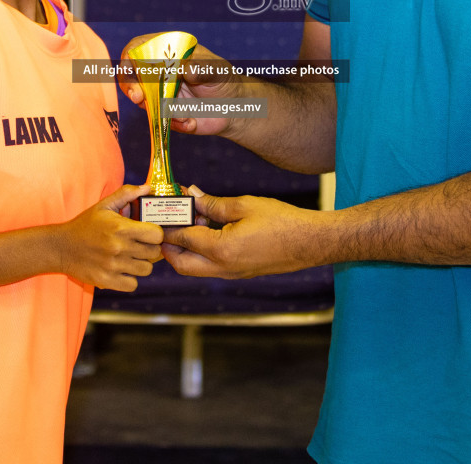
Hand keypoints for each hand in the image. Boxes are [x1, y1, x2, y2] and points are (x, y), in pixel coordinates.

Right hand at [54, 184, 164, 291]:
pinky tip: (122, 269)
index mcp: (120, 228)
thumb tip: (147, 187)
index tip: (149, 232)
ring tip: (131, 256)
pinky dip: (130, 278)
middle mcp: (119, 248)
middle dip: (150, 247)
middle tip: (141, 244)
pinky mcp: (107, 281)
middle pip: (154, 253)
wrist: (61, 247)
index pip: (157, 234)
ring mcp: (113, 267)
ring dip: (141, 263)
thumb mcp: (104, 205)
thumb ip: (126, 194)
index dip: (156, 233)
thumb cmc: (85, 225)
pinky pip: (132, 284)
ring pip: (146, 269)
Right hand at [117, 33, 244, 136]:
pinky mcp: (164, 113)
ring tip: (184, 115)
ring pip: (143, 101)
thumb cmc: (224, 80)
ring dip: (161, 110)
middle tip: (139, 98)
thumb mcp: (216, 70)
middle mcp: (157, 71)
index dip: (129, 58)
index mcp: (167, 51)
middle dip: (132, 88)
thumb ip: (201, 68)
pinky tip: (191, 122)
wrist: (233, 108)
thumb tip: (185, 69)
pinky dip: (174, 123)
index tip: (130, 69)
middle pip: (130, 76)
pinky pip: (159, 120)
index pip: (137, 49)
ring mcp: (158, 93)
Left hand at [161, 186, 322, 278]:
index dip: (168, 222)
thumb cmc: (282, 222)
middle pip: (180, 264)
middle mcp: (222, 268)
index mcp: (221, 250)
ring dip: (184, 250)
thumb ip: (214, 204)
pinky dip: (200, 253)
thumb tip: (193, 196)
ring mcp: (231, 274)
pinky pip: (210, 267)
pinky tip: (208, 231)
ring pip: (194, 268)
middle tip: (167, 222)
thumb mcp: (245, 205)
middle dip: (168, 245)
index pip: (182, 238)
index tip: (160, 209)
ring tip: (189, 223)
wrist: (310, 243)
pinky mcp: (239, 272)